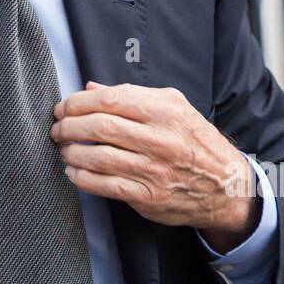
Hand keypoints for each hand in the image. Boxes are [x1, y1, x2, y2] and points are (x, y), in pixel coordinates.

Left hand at [51, 82, 258, 251]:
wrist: (225, 185)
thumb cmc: (195, 141)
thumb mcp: (173, 107)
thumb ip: (132, 95)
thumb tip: (91, 86)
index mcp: (164, 111)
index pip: (110, 100)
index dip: (79, 103)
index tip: (63, 107)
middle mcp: (159, 139)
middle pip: (99, 127)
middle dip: (69, 126)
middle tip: (58, 128)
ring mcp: (153, 169)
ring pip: (98, 157)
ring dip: (72, 152)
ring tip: (64, 149)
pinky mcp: (148, 196)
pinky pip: (105, 186)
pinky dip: (82, 179)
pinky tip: (74, 172)